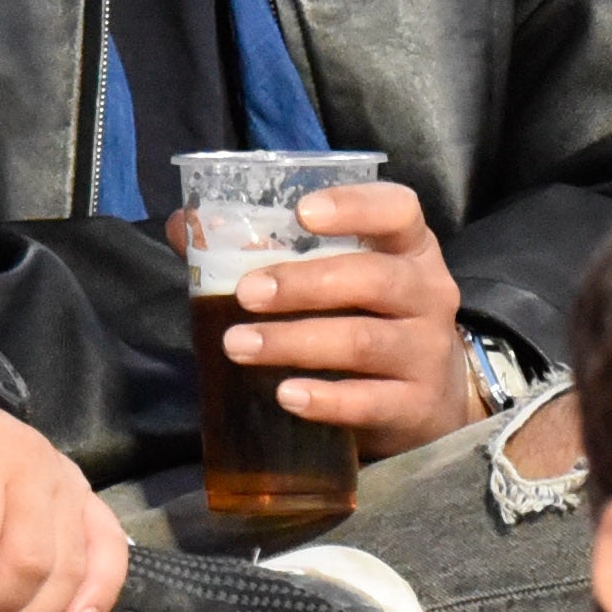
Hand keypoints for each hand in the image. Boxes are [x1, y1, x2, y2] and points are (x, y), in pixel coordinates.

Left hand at [178, 173, 483, 461]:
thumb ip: (264, 250)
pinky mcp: (416, 405)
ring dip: (295, 341)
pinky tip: (286, 394)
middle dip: (304, 284)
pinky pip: (370, 400)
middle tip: (246, 293)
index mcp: (409, 248)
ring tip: (239, 345)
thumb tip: (183, 226)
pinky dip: (326, 399)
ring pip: (364, 341)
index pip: (398, 210)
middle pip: (374, 278)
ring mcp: (426, 351)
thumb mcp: (337, 278)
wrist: (428, 400)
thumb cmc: (367, 320)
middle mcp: (428, 293)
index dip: (355, 206)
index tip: (302, 213)